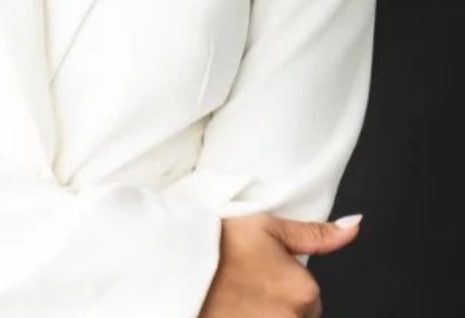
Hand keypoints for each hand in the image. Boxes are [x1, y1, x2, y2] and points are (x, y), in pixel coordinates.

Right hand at [198, 212, 360, 317]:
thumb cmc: (222, 244)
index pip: (310, 297)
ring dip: (266, 312)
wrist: (181, 264)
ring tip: (238, 299)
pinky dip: (251, 316)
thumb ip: (316, 234)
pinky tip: (234, 309)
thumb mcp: (270, 227)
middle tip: (248, 285)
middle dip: (278, 304)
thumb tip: (354, 226)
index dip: (286, 283)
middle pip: (296, 316)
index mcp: (304, 291)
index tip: (263, 273)